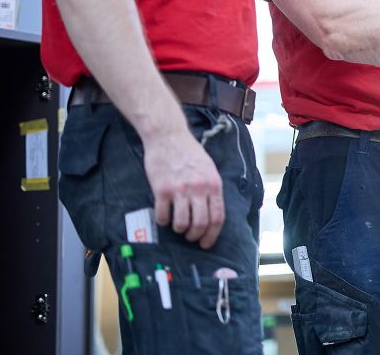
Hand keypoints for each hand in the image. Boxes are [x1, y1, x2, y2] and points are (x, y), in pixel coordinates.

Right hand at [143, 130, 225, 248]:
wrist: (169, 137)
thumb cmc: (189, 153)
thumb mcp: (209, 169)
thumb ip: (211, 189)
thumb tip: (212, 213)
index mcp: (213, 184)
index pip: (218, 217)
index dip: (212, 235)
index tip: (206, 243)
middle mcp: (199, 189)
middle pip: (200, 224)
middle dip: (195, 236)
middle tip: (190, 237)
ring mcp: (180, 190)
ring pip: (181, 223)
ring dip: (179, 230)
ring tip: (178, 226)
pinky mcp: (162, 190)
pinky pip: (163, 215)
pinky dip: (163, 221)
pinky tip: (164, 217)